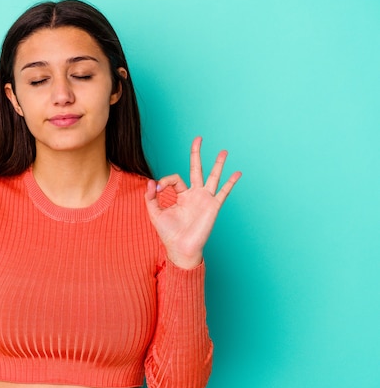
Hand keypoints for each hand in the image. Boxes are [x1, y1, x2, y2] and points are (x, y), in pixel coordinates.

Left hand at [145, 137, 240, 268]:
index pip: (175, 179)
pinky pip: (223, 192)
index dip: (165, 181)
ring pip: (212, 177)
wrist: (181, 249)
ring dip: (218, 164)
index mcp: (181, 196)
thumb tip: (150, 181)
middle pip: (196, 169)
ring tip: (223, 151)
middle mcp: (194, 194)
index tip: (157, 189)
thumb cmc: (168, 234)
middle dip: (196, 154)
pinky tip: (238, 173)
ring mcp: (204, 199)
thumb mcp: (155, 213)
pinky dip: (231, 182)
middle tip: (198, 138)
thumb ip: (150, 197)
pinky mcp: (213, 206)